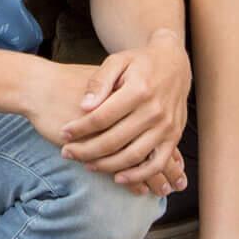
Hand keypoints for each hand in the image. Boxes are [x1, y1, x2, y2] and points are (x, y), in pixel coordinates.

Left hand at [59, 32, 190, 192]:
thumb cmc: (140, 62)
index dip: (80, 128)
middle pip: (114, 140)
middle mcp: (154, 111)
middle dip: (86, 150)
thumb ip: (99, 81)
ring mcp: (166, 127)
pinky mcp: (174, 137)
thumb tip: (85, 106)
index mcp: (138, 90)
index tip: (64, 132)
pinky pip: (156, 164)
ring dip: (107, 165)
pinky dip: (138, 175)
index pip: (102, 117)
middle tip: (68, 153)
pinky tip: (118, 177)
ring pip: (132, 156)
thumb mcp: (117, 61)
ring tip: (87, 165)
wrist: (174, 64)